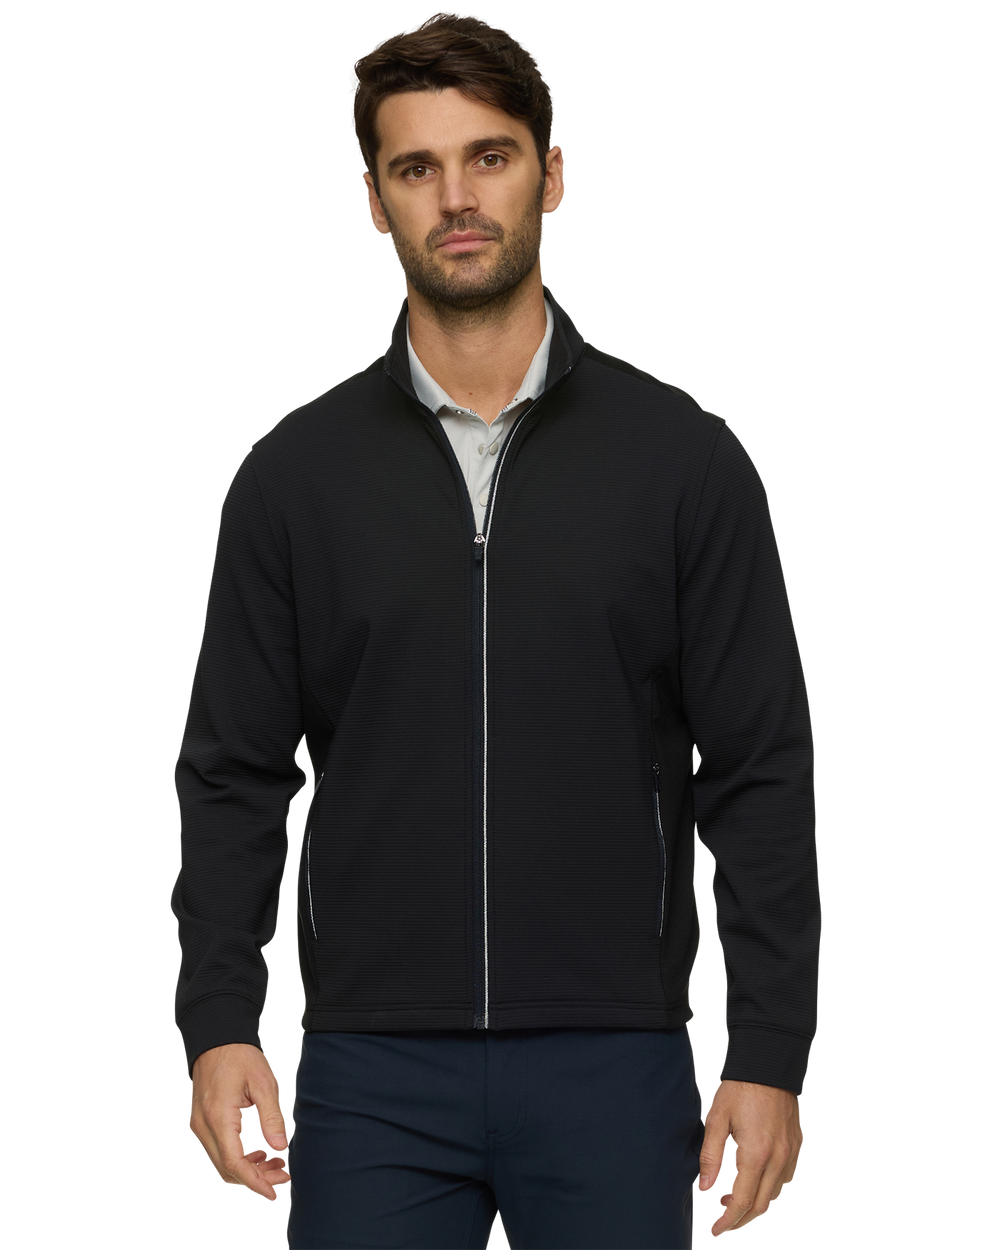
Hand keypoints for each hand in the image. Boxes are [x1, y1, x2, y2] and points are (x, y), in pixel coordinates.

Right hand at [187, 1042, 290, 1203]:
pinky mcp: (200, 1124)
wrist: (217, 1038)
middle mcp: (202, 1128)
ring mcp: (198, 1127)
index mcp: (218, 1118)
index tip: (274, 1195)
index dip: (255, 1183)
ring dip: (248, 1170)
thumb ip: (272, 1117)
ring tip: (278, 1165)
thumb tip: (280, 1149)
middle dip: (256, 1179)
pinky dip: (238, 1158)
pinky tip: (260, 1153)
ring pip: (221, 1163)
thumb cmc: (241, 1057)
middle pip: (227, 1169)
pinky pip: (217, 1151)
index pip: (235, 1164)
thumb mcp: (264, 1083)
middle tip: (284, 1175)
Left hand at [696, 1078, 803, 1238]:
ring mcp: (792, 1154)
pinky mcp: (799, 1147)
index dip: (727, 1221)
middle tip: (722, 1223)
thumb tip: (704, 1190)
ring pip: (776, 1197)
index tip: (714, 1231)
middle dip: (740, 1221)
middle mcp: (779, 1160)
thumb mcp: (716, 1118)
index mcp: (756, 1154)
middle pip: (761, 1206)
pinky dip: (770, 1191)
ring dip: (755, 1206)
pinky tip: (754, 1183)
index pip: (741, 1202)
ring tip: (731, 1200)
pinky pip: (787, 1181)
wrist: (769, 1062)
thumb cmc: (739, 1087)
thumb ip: (711, 1156)